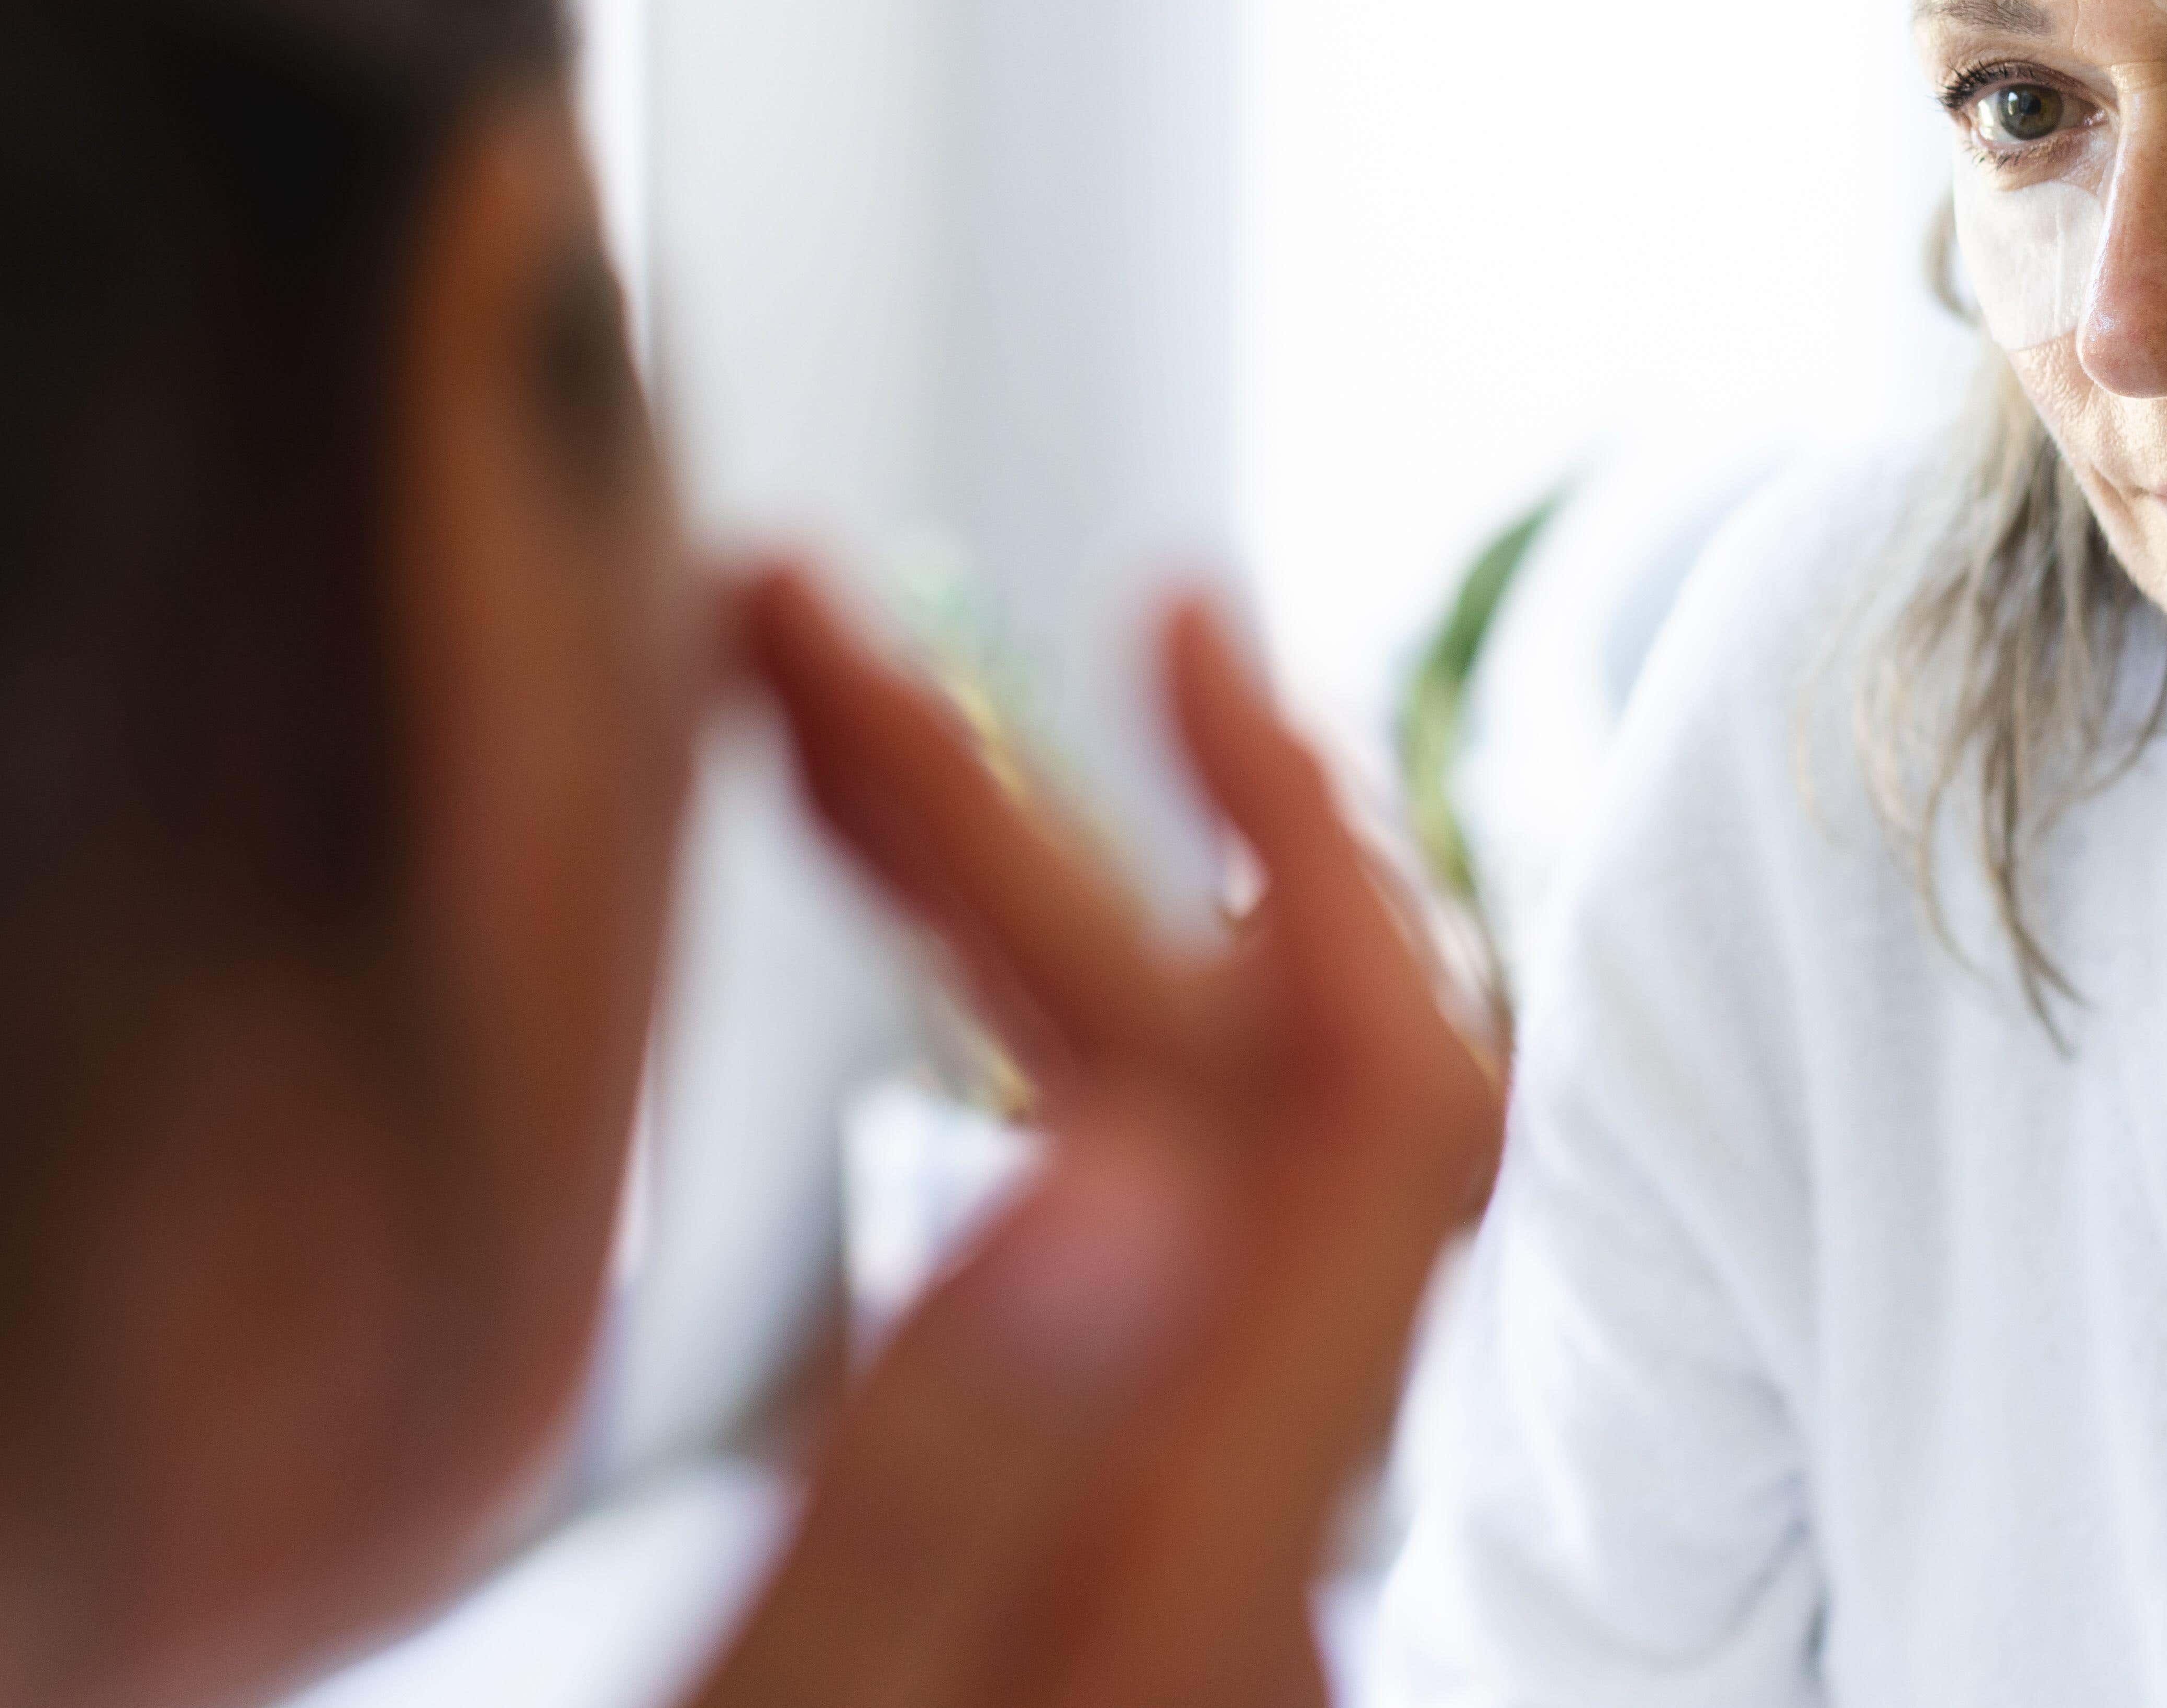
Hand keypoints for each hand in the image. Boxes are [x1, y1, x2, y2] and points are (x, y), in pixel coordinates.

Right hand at [696, 565, 1501, 1707]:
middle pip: (1210, 1077)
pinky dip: (1007, 1049)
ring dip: (997, 907)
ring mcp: (1200, 1532)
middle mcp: (1250, 1522)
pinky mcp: (1129, 1547)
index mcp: (1202, 1541)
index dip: (1294, 817)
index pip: (1368, 1099)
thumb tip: (1101, 1181)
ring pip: (1160, 1134)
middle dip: (1011, 814)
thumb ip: (949, 1480)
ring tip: (808, 734)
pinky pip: (1121, 1227)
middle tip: (798, 623)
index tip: (1169, 619)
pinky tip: (904, 981)